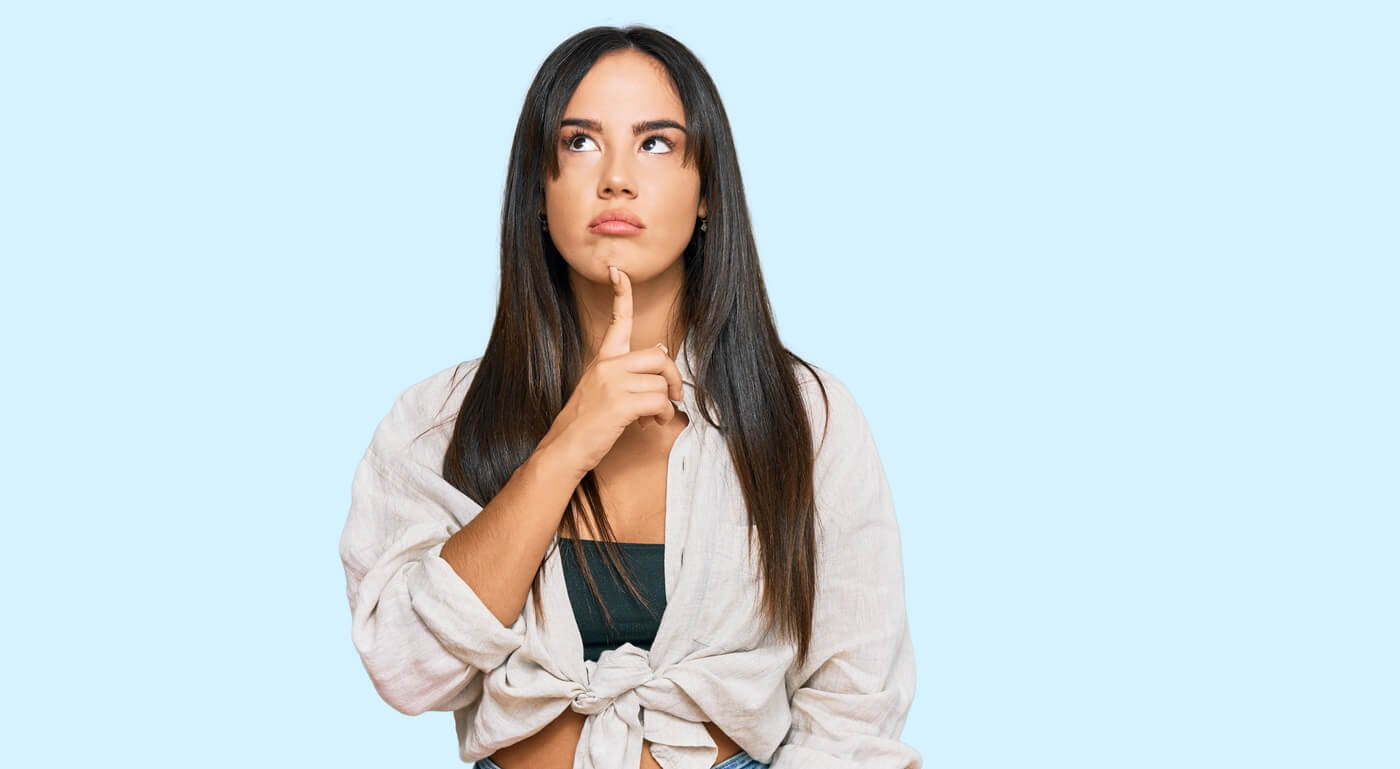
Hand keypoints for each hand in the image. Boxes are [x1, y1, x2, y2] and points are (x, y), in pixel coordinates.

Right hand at [541, 265, 684, 475]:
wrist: (565, 448)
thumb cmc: (586, 424)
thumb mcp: (603, 391)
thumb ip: (627, 374)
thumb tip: (661, 353)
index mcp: (602, 360)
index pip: (616, 321)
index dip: (621, 294)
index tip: (618, 271)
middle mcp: (607, 366)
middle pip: (658, 357)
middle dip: (673, 378)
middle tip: (673, 396)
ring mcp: (613, 383)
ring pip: (661, 383)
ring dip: (665, 404)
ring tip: (652, 417)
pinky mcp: (620, 403)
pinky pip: (659, 401)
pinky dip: (662, 415)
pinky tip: (650, 424)